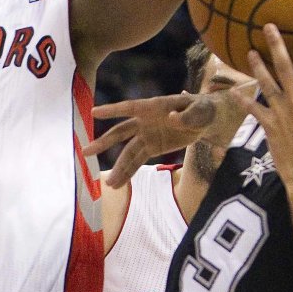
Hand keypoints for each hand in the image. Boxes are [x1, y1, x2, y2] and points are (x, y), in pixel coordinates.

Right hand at [84, 92, 218, 187]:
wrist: (207, 119)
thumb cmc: (203, 109)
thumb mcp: (200, 110)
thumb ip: (187, 115)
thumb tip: (171, 118)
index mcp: (154, 107)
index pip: (130, 107)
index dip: (112, 110)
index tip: (94, 112)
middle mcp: (145, 121)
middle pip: (121, 132)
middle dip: (104, 142)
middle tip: (86, 151)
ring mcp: (147, 135)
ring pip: (128, 152)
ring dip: (119, 167)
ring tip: (109, 184)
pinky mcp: (153, 147)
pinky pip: (138, 161)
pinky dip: (129, 172)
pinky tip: (119, 183)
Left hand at [233, 23, 292, 185]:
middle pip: (284, 67)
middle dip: (276, 46)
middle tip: (267, 27)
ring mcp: (280, 111)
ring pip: (266, 84)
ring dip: (257, 67)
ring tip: (249, 51)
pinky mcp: (268, 124)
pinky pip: (254, 110)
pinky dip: (243, 101)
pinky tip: (233, 92)